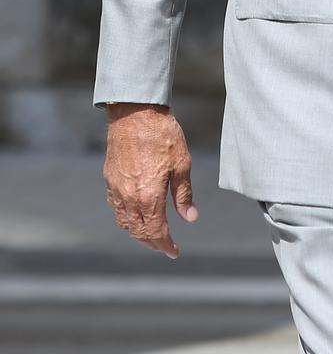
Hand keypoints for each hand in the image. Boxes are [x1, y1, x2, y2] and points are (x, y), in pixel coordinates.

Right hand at [103, 103, 197, 257]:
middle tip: (165, 247)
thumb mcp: (182, 164)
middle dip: (153, 243)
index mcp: (149, 197)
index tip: (174, 252)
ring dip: (138, 234)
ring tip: (152, 236)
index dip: (166, 245)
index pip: (156, 232)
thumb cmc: (162, 135)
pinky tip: (135, 216)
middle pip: (139, 232)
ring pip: (125, 223)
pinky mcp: (109, 180)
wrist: (135, 113)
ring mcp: (116, 190)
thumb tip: (190, 218)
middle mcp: (129, 198)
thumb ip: (183, 194)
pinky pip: (116, 209)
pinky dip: (126, 220)